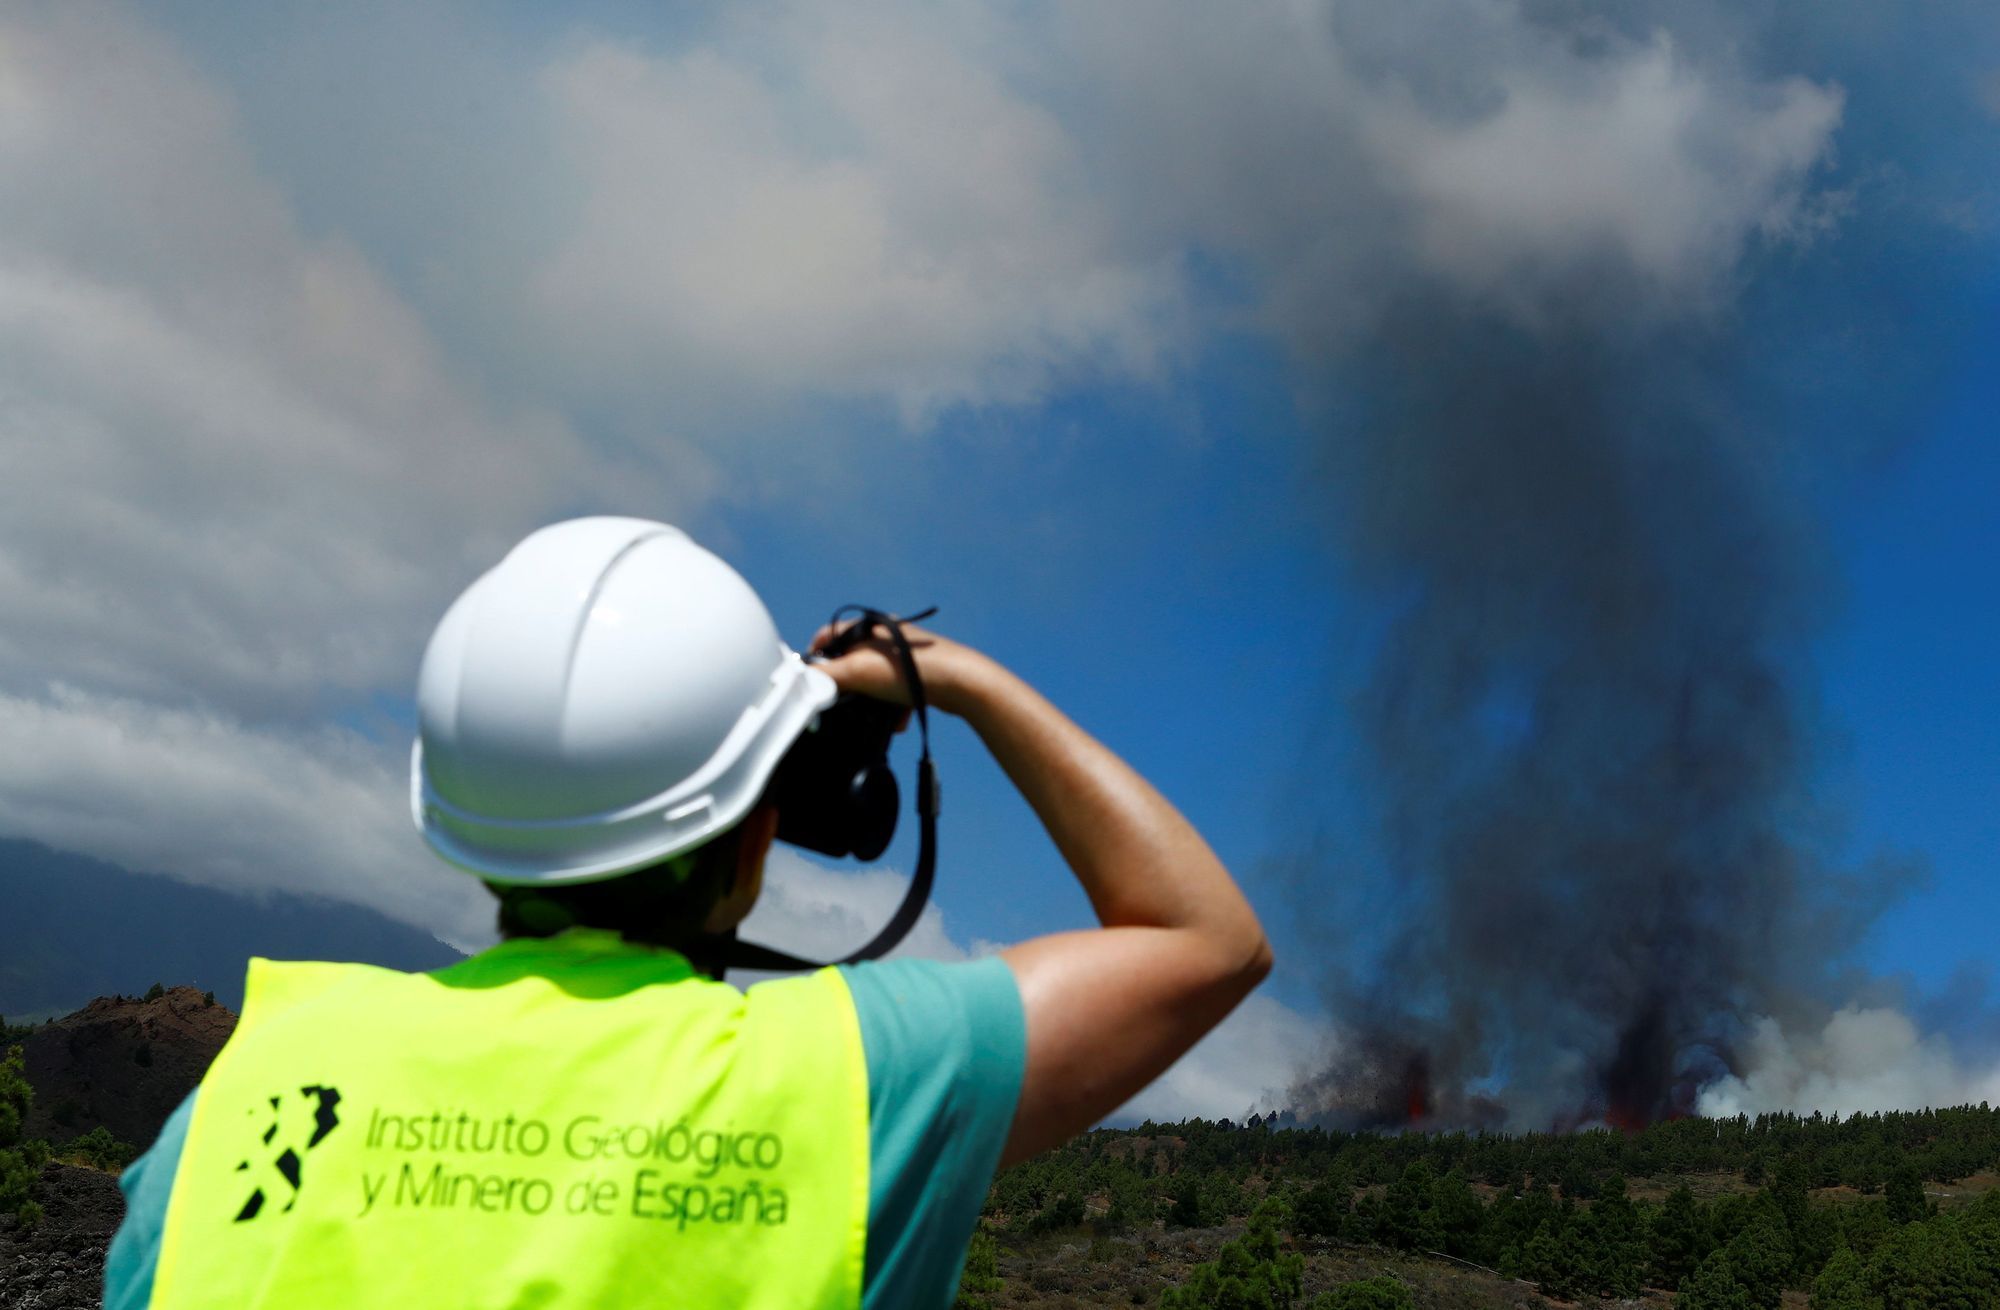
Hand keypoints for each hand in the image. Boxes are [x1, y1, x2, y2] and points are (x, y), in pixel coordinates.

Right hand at [807, 619, 989, 717]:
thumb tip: (802, 686)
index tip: (811, 683)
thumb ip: (825, 677)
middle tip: (843, 706)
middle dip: (847, 688)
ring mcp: (902, 655)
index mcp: (866, 627)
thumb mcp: (858, 671)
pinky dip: (892, 708)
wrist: (961, 683)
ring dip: (871, 703)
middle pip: (849, 663)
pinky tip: (898, 721)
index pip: (826, 637)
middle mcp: (884, 636)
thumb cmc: (910, 671)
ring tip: (876, 717)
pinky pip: (894, 693)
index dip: (815, 660)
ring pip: (872, 682)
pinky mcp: (918, 674)